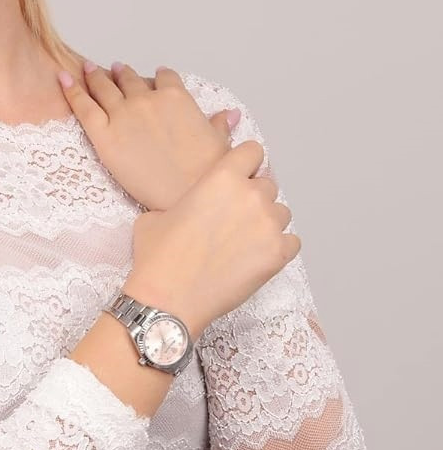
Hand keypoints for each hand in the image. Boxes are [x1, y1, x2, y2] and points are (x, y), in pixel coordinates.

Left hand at [58, 62, 239, 210]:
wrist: (187, 196)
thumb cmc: (206, 174)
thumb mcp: (220, 144)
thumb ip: (219, 125)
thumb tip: (228, 116)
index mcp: (177, 98)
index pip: (164, 78)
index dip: (157, 78)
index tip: (154, 78)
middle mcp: (148, 99)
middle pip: (130, 79)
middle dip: (123, 73)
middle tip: (114, 69)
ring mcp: (124, 114)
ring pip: (105, 86)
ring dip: (97, 76)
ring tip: (90, 69)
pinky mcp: (103, 134)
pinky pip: (83, 106)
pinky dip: (72, 90)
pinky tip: (63, 79)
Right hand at [124, 139, 300, 338]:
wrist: (169, 297)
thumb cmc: (159, 255)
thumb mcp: (159, 211)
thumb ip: (188, 198)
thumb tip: (193, 205)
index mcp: (222, 177)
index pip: (253, 152)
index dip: (244, 164)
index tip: (237, 176)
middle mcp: (251, 195)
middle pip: (267, 185)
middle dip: (252, 197)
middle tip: (232, 218)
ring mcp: (269, 226)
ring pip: (281, 212)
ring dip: (266, 221)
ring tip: (243, 241)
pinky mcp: (279, 255)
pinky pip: (291, 241)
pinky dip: (277, 247)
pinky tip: (254, 257)